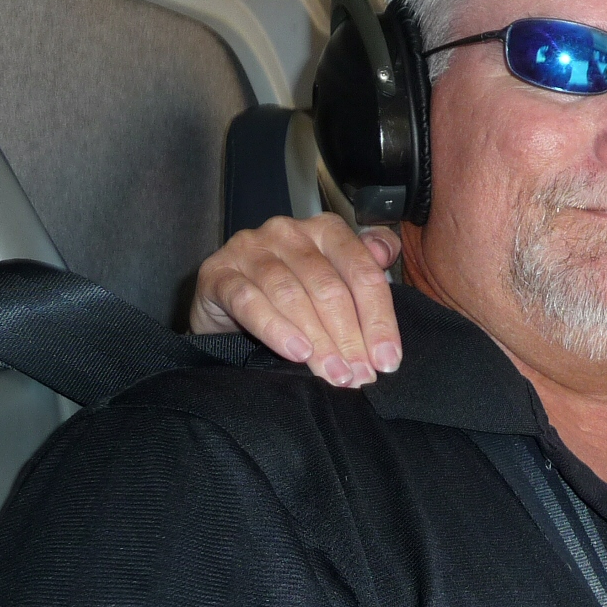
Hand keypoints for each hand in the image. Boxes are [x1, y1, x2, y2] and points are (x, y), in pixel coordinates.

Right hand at [189, 213, 402, 386]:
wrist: (223, 306)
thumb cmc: (290, 294)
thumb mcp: (333, 281)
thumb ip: (363, 270)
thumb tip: (387, 253)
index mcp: (326, 230)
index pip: (362, 272)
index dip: (379, 319)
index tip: (388, 360)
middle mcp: (289, 232)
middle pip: (329, 287)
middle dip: (349, 338)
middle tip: (359, 376)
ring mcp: (250, 248)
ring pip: (292, 296)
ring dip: (318, 341)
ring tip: (333, 373)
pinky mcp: (218, 272)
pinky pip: (249, 301)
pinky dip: (276, 330)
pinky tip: (296, 353)